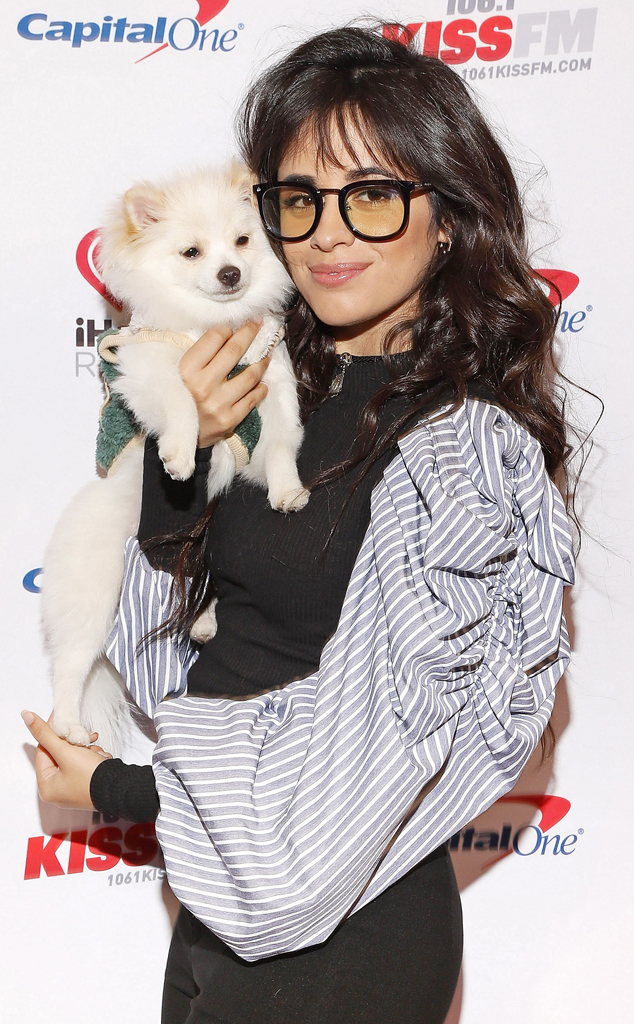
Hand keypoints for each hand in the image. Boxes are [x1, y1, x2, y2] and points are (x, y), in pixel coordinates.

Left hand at [21, 710, 112, 809]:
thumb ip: (45, 733)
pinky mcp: (88, 784)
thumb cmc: (90, 777)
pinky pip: (85, 764)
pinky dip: (93, 757)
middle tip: (84, 736)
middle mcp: (58, 790)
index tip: (61, 718)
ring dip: (86, 749)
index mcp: (47, 787)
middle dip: (74, 743)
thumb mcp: (65, 751)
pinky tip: (101, 758)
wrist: (120, 788)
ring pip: (74, 757)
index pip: (43, 751)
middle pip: (59, 754)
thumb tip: (27, 717)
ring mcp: (74, 788)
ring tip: (95, 751)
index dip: (52, 733)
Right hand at [179, 321, 270, 447]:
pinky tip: (262, 383)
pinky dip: (261, 388)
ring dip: (262, 361)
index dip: (228, 327)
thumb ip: (198, 354)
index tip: (236, 324)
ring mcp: (218, 404)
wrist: (176, 435)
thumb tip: (225, 331)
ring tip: (266, 354)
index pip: (214, 338)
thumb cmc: (179, 398)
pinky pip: (253, 398)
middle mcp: (202, 386)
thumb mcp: (178, 373)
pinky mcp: (229, 420)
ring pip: (249, 375)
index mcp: (186, 370)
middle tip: (259, 323)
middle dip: (250, 333)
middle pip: (234, 351)